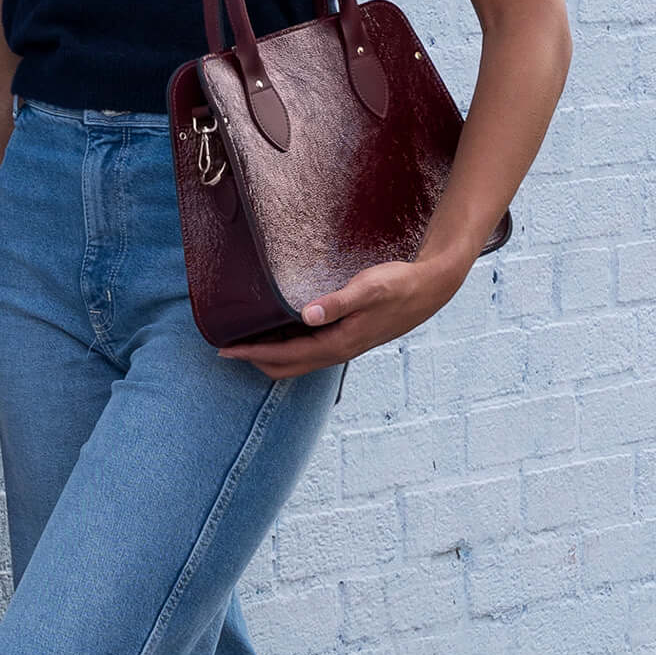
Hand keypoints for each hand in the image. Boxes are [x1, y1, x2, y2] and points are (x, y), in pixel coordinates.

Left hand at [218, 252, 467, 377]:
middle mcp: (338, 351)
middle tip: (226, 348)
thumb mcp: (368, 289)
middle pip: (287, 368)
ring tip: (245, 341)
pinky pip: (309, 351)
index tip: (225, 349)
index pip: (285, 356)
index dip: (253, 354)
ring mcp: (343, 347)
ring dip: (270, 356)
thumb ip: (337, 302)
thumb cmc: (399, 286)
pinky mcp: (347, 338)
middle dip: (255, 361)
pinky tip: (279, 332)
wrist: (430, 290)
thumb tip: (306, 314)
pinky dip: (288, 348)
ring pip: (298, 361)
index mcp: (338, 343)